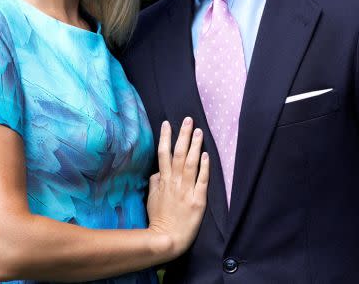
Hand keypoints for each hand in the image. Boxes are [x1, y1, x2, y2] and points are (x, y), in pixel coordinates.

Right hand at [146, 117, 209, 259]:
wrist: (167, 239)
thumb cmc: (159, 220)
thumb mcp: (151, 199)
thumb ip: (155, 183)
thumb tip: (157, 171)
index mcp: (163, 181)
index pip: (163, 154)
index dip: (165, 137)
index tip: (167, 123)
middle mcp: (174, 182)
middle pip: (177, 153)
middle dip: (183, 135)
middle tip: (188, 119)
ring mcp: (186, 190)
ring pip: (190, 163)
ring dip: (194, 146)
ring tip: (198, 130)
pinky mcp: (198, 200)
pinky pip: (202, 180)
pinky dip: (204, 166)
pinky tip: (206, 154)